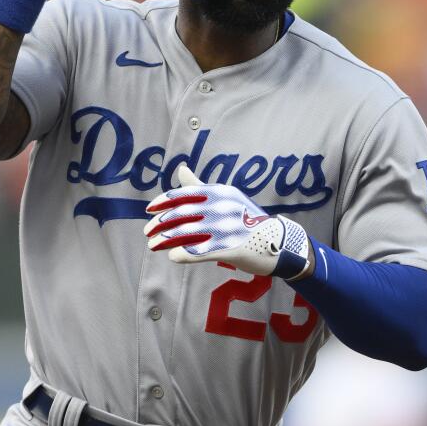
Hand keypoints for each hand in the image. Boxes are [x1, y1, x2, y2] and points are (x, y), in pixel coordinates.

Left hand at [144, 166, 311, 279]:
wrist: (279, 242)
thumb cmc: (248, 219)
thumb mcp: (226, 197)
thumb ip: (200, 185)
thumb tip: (180, 168)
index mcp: (219, 192)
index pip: (184, 194)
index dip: (163, 202)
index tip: (148, 210)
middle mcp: (221, 207)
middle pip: (181, 214)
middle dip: (160, 223)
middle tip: (147, 232)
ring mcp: (227, 228)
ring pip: (187, 233)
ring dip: (165, 240)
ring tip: (153, 246)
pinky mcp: (231, 248)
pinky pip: (201, 251)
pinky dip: (183, 254)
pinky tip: (173, 256)